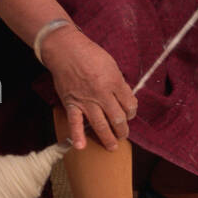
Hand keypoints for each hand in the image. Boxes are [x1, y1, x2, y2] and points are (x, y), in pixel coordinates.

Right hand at [40, 25, 137, 150]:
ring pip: (100, 125)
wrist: (66, 50)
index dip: (132, 112)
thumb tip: (125, 97)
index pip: (129, 104)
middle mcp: (102, 94)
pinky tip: (81, 146)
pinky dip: (77, 135)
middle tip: (123, 134)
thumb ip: (118, 82)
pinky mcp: (72, 103)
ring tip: (113, 146)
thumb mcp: (111, 64)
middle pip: (117, 118)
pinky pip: (75, 122)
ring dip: (108, 138)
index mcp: (114, 82)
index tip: (129, 114)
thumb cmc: (90, 54)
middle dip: (123, 130)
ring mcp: (86, 101)